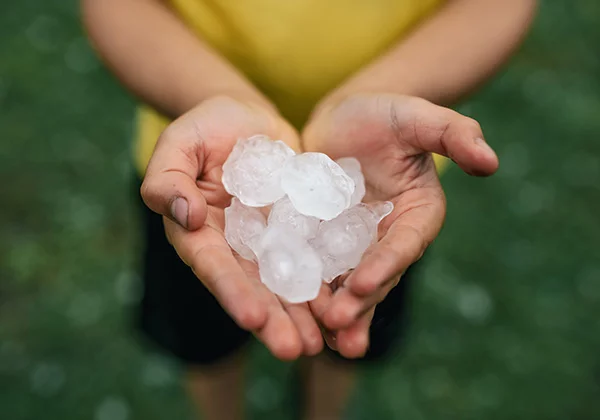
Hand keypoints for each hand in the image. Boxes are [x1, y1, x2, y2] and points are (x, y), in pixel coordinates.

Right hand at [141, 96, 323, 359]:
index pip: (213, 265)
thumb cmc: (205, 127)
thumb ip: (167, 179)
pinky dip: (324, 282)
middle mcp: (234, 245)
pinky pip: (311, 257)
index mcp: (199, 232)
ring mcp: (267, 240)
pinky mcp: (297, 229)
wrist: (247, 118)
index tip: (250, 318)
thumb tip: (184, 216)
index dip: (230, 291)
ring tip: (320, 344)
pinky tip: (343, 305)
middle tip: (294, 350)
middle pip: (252, 286)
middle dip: (271, 319)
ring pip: (283, 282)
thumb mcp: (179, 144)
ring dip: (300, 314)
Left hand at [302, 93, 498, 357]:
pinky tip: (292, 313)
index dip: (386, 264)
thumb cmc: (383, 114)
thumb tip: (491, 162)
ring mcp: (356, 244)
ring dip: (337, 311)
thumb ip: (453, 134)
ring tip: (320, 337)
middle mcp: (389, 237)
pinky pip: (318, 269)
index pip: (404, 244)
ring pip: (348, 282)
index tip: (363, 284)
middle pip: (376, 274)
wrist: (341, 121)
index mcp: (417, 214)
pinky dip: (309, 292)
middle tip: (338, 323)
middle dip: (359, 301)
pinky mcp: (325, 242)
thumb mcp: (416, 117)